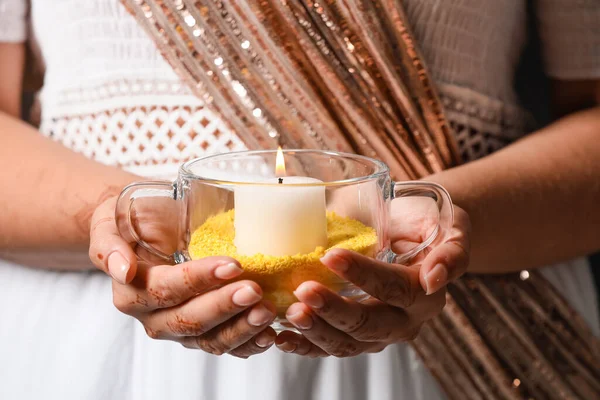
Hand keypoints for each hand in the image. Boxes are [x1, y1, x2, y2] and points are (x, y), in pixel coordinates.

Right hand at [88, 196, 276, 357]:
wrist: (152, 228)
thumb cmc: (137, 218)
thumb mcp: (112, 219)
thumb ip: (110, 243)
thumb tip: (121, 269)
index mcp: (131, 291)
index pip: (166, 289)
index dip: (198, 280)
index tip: (232, 264)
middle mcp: (153, 317)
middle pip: (189, 320)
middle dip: (224, 306)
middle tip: (255, 290)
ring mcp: (181, 329)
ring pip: (210, 340)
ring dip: (241, 329)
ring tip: (267, 311)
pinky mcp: (204, 333)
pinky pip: (226, 346)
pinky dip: (249, 343)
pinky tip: (269, 334)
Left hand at [276, 198, 469, 356]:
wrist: (415, 235)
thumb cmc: (427, 223)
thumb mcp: (452, 226)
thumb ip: (451, 251)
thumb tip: (434, 279)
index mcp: (426, 294)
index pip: (395, 289)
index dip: (363, 274)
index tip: (330, 255)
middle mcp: (405, 321)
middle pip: (368, 324)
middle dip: (334, 310)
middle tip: (303, 290)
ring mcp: (380, 334)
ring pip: (347, 344)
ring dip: (316, 331)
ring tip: (290, 312)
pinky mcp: (357, 338)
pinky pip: (331, 348)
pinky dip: (306, 346)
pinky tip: (283, 338)